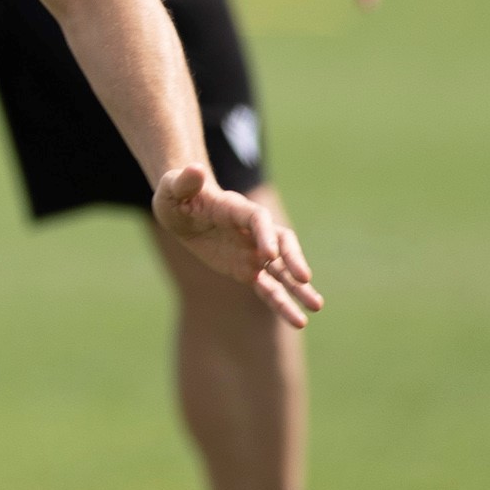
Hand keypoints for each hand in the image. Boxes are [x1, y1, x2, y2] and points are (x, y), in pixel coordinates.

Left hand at [152, 165, 320, 329]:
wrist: (182, 210)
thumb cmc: (177, 194)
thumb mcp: (172, 186)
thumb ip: (184, 181)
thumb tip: (193, 169)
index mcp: (236, 209)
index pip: (257, 220)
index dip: (265, 235)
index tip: (269, 255)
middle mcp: (252, 231)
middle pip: (282, 242)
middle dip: (292, 259)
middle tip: (303, 278)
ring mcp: (253, 252)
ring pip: (281, 270)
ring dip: (298, 288)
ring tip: (316, 306)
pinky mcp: (248, 270)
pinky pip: (268, 288)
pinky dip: (281, 303)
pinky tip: (298, 320)